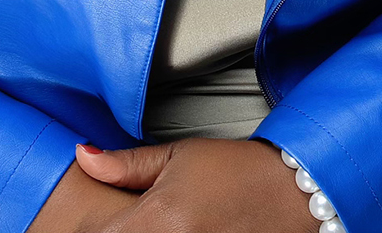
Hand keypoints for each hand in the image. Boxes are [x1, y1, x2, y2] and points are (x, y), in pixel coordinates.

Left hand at [30, 137, 319, 232]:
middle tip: (143, 220)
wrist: (298, 193)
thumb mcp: (181, 156)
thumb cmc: (243, 172)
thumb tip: (83, 156)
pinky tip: (182, 232)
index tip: (107, 220)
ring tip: (165, 226)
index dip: (96, 228)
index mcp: (157, 221)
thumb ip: (127, 164)